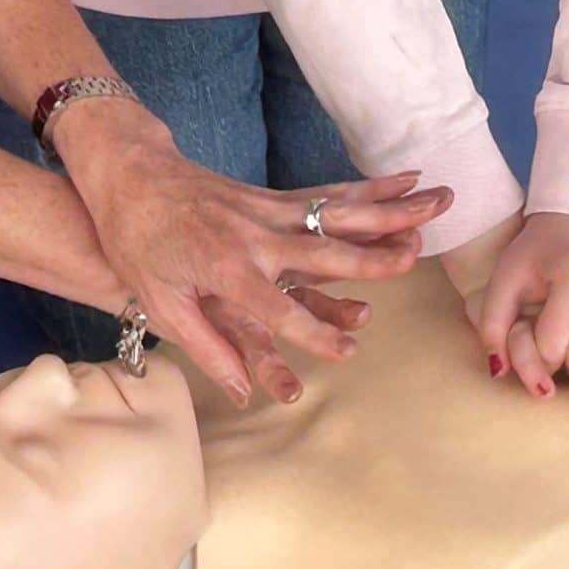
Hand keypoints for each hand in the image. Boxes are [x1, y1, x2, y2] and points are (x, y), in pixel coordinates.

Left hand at [55, 98, 446, 405]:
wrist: (129, 174)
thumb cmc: (137, 242)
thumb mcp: (159, 302)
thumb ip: (207, 347)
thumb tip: (240, 394)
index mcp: (226, 268)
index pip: (276, 308)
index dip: (312, 331)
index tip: (348, 351)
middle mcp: (255, 236)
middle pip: (324, 249)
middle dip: (373, 254)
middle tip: (416, 257)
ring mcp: (268, 210)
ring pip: (340, 213)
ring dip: (392, 208)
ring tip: (440, 203)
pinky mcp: (274, 196)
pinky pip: (330, 195)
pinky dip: (371, 188)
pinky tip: (408, 181)